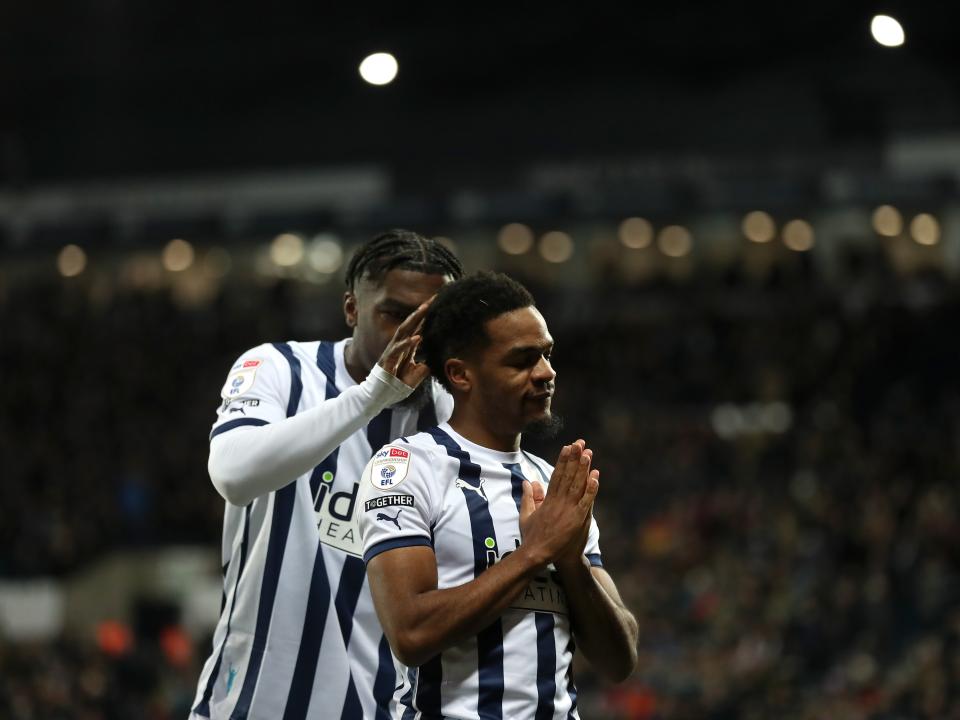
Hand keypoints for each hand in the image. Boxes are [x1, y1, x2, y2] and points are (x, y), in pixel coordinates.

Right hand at [377, 298, 433, 386]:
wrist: (377, 397)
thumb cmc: (394, 387)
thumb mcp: (413, 376)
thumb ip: (422, 368)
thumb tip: (431, 363)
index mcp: (406, 348)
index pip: (418, 328)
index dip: (427, 317)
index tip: (438, 304)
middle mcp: (399, 346)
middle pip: (411, 324)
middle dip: (422, 311)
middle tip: (434, 298)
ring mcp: (392, 352)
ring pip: (403, 331)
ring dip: (414, 319)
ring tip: (425, 309)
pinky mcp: (387, 361)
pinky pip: (397, 349)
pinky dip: (408, 343)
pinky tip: (417, 338)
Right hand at [519, 440, 598, 567]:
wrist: (537, 555)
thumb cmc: (531, 537)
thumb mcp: (525, 515)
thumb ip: (528, 498)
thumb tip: (528, 482)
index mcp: (547, 500)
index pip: (557, 475)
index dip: (563, 460)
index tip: (568, 447)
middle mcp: (558, 501)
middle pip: (568, 475)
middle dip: (574, 458)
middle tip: (580, 443)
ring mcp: (567, 510)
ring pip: (577, 485)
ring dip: (583, 469)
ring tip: (588, 453)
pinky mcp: (576, 520)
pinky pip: (586, 502)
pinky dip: (591, 490)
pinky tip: (596, 478)